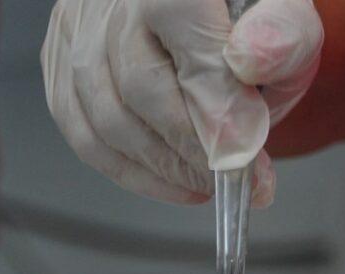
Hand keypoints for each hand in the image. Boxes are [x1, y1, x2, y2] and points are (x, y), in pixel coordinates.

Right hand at [41, 0, 323, 205]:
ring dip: (157, 168)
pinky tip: (164, 178)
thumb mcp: (284, 10)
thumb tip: (251, 62)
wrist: (204, 2)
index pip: (190, 55)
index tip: (246, 158)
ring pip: (103, 119)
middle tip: (228, 180)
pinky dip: (123, 167)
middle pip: (141, 92)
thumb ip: (282, 35)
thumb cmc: (241, 8)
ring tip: (200, 184)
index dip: (218, 117)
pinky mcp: (60, 54)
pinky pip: (79, 129)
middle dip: (189, 151)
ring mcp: (78, 25)